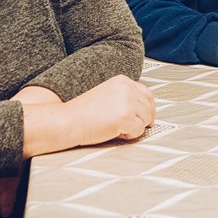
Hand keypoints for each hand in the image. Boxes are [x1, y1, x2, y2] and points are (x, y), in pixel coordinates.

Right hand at [22, 74, 154, 154]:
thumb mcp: (107, 95)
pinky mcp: (126, 118)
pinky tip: (116, 133)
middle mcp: (127, 89)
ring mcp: (127, 102)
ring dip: (135, 127)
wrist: (68, 120)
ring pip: (146, 119)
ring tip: (118, 128)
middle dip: (144, 119)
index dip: (148, 108)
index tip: (146, 116)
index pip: (147, 93)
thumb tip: (144, 108)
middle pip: (149, 107)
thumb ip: (125, 97)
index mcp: (122, 81)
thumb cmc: (83, 112)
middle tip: (133, 127)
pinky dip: (129, 135)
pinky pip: (139, 131)